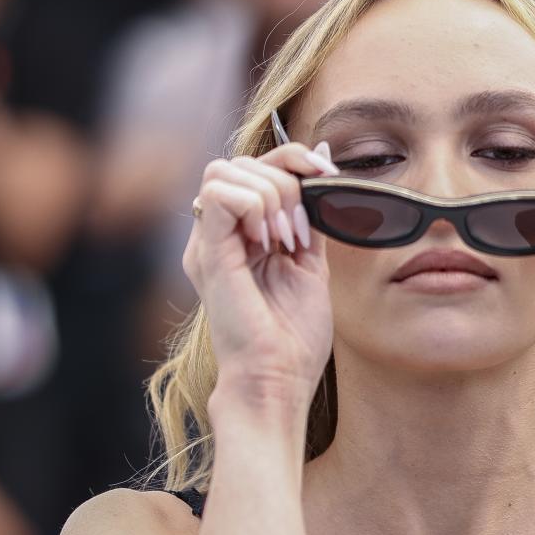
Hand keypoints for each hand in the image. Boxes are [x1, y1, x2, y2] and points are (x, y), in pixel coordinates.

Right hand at [183, 139, 339, 416]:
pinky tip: (270, 241)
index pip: (255, 166)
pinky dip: (255, 206)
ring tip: (286, 240)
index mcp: (239, 235)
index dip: (294, 159)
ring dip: (272, 195)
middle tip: (302, 231)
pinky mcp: (206, 252)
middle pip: (241, 162)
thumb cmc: (294, 335)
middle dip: (286, 180)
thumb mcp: (312, 260)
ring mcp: (208, 243)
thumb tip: (320, 156)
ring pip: (227, 170)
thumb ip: (311, 211)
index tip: (328, 176)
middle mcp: (217, 235)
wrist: (279, 379)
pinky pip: (219, 194)